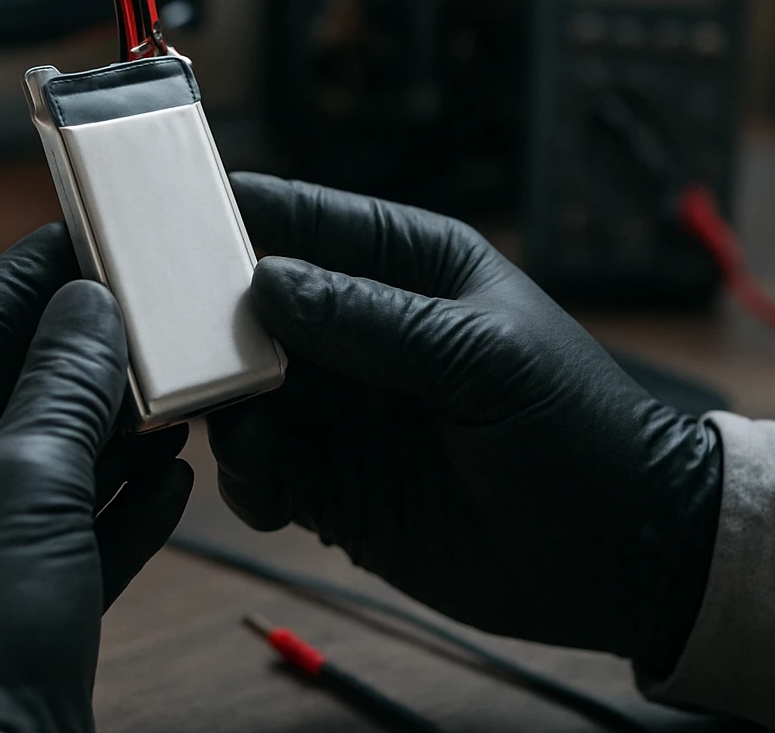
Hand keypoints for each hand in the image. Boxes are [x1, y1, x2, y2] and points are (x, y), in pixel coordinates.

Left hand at [0, 224, 193, 732]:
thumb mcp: (23, 483)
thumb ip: (60, 385)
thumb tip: (87, 308)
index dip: (20, 290)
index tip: (75, 240)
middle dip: (77, 367)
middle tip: (141, 311)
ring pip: (40, 474)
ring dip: (107, 437)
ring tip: (170, 392)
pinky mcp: (5, 619)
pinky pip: (65, 539)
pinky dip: (117, 510)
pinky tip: (171, 479)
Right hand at [212, 175, 721, 676]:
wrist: (620, 556)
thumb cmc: (576, 429)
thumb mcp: (482, 359)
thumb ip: (371, 319)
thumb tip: (264, 283)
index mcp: (405, 266)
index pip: (298, 219)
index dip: (226, 217)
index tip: (153, 223)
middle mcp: (360, 329)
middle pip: (247, 308)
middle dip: (201, 325)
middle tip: (161, 347)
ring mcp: (343, 409)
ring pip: (241, 391)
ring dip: (222, 409)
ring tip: (236, 431)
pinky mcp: (333, 485)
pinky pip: (260, 468)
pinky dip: (249, 476)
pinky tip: (271, 490)